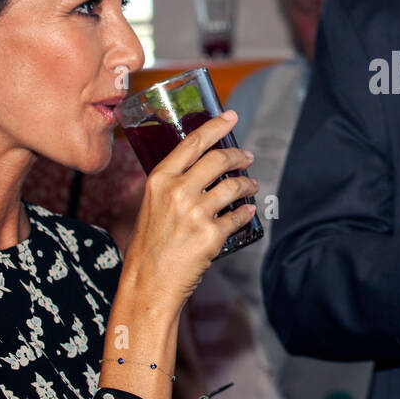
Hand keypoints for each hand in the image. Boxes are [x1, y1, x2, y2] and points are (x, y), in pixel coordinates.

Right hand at [121, 110, 258, 306]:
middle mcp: (177, 192)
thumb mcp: (151, 204)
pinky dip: (247, 213)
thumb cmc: (150, 245)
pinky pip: (238, 217)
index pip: (193, 143)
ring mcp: (195, 213)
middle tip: (247, 157)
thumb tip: (203, 168)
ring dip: (248, 185)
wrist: (148, 282)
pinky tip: (249, 212)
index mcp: (159, 179)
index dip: (215, 126)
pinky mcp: (211, 235)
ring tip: (251, 187)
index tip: (231, 116)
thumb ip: (173, 184)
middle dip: (239, 156)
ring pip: (234, 187)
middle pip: (219, 160)